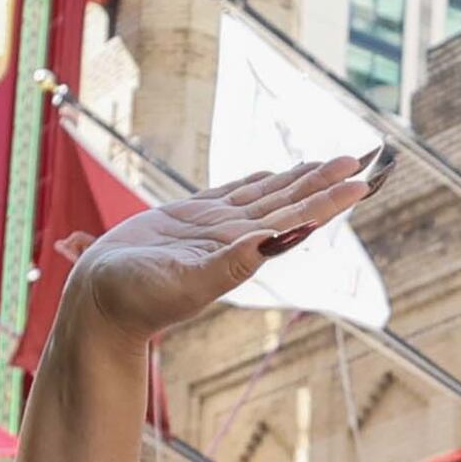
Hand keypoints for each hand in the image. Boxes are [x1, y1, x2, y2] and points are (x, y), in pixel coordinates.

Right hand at [54, 156, 374, 342]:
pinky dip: (255, 181)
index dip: (329, 201)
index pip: (295, 221)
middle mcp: (234, 239)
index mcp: (241, 253)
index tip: (361, 182)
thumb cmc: (136, 300)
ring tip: (327, 161)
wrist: (98, 303)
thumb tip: (271, 241)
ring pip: (265, 195)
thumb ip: (228, 265)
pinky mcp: (188, 218)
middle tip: (359, 157)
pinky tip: (271, 173)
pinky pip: (231, 193)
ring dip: (297, 178)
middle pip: (289, 203)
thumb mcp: (184, 284)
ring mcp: (213, 228)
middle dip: (323, 181)